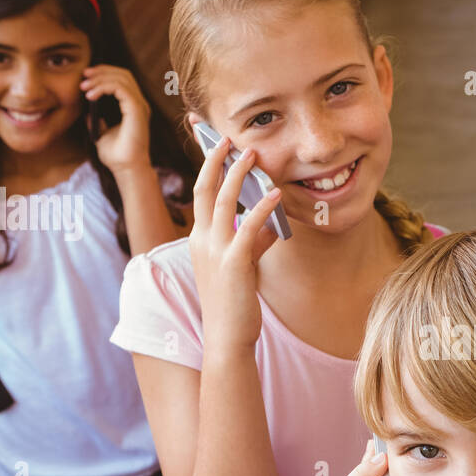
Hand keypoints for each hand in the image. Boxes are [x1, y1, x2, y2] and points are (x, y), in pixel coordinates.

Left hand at [80, 65, 151, 174]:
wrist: (126, 169)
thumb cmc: (117, 156)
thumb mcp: (101, 135)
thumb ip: (97, 122)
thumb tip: (88, 113)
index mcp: (133, 108)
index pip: (123, 80)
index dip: (105, 74)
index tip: (86, 77)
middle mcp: (139, 104)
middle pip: (123, 74)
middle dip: (102, 71)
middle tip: (84, 75)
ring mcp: (139, 107)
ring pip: (122, 79)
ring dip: (100, 79)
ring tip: (84, 86)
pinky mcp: (137, 110)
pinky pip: (120, 89)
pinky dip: (104, 88)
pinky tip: (91, 95)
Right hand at [188, 131, 283, 349]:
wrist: (227, 337)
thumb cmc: (235, 303)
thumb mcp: (242, 266)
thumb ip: (253, 242)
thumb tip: (270, 225)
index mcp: (199, 239)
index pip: (201, 194)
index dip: (207, 167)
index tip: (217, 145)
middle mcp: (202, 240)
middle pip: (205, 188)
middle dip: (216, 159)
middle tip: (230, 138)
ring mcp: (215, 251)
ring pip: (224, 202)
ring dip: (238, 174)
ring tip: (253, 154)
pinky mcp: (233, 264)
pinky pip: (248, 228)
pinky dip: (262, 208)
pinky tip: (276, 194)